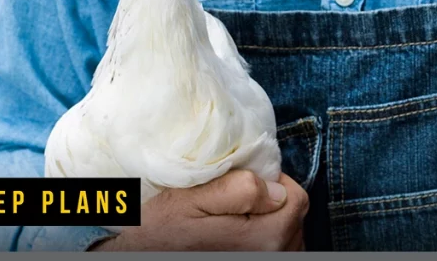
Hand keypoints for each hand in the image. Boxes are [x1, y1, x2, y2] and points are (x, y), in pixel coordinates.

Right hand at [89, 171, 308, 250]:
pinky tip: (239, 236)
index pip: (298, 199)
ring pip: (289, 235)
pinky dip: (266, 238)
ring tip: (235, 220)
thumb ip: (240, 190)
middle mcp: (272, 256)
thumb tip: (276, 189)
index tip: (247, 183)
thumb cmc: (161, 229)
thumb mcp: (194, 199)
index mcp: (264, 238)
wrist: (138, 256)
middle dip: (273, 202)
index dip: (275, 183)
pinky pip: (279, 249)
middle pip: (295, 217)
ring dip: (270, 221)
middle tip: (235, 202)